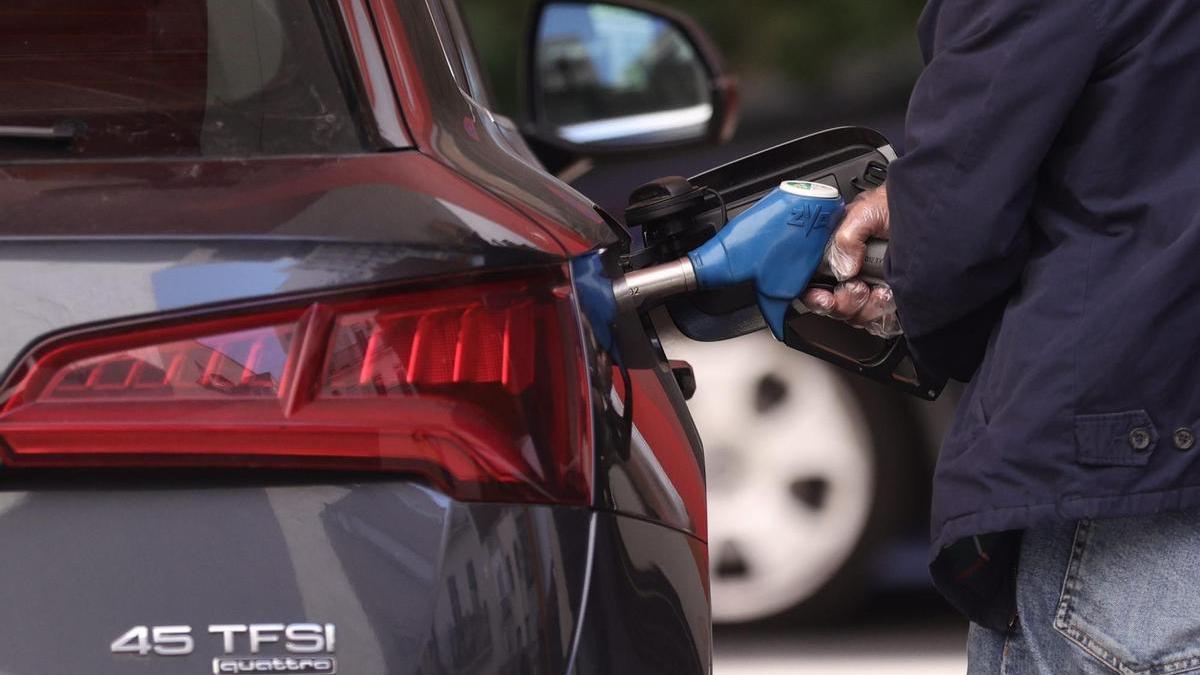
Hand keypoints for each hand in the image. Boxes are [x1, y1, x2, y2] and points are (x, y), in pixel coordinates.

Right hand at [800, 185, 902, 337]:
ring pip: (857, 317)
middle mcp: (855, 273)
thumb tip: (843, 269)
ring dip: (868, 307)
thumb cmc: (903, 206)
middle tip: (858, 288)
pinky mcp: (895, 304)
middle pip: (834, 305)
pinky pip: (882, 324)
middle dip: (844, 302)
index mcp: (841, 253)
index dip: (815, 293)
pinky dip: (886, 316)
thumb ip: (847, 236)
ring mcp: (874, 290)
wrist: (940, 216)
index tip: (822, 296)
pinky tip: (895, 297)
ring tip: (883, 289)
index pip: (816, 282)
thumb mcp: (869, 210)